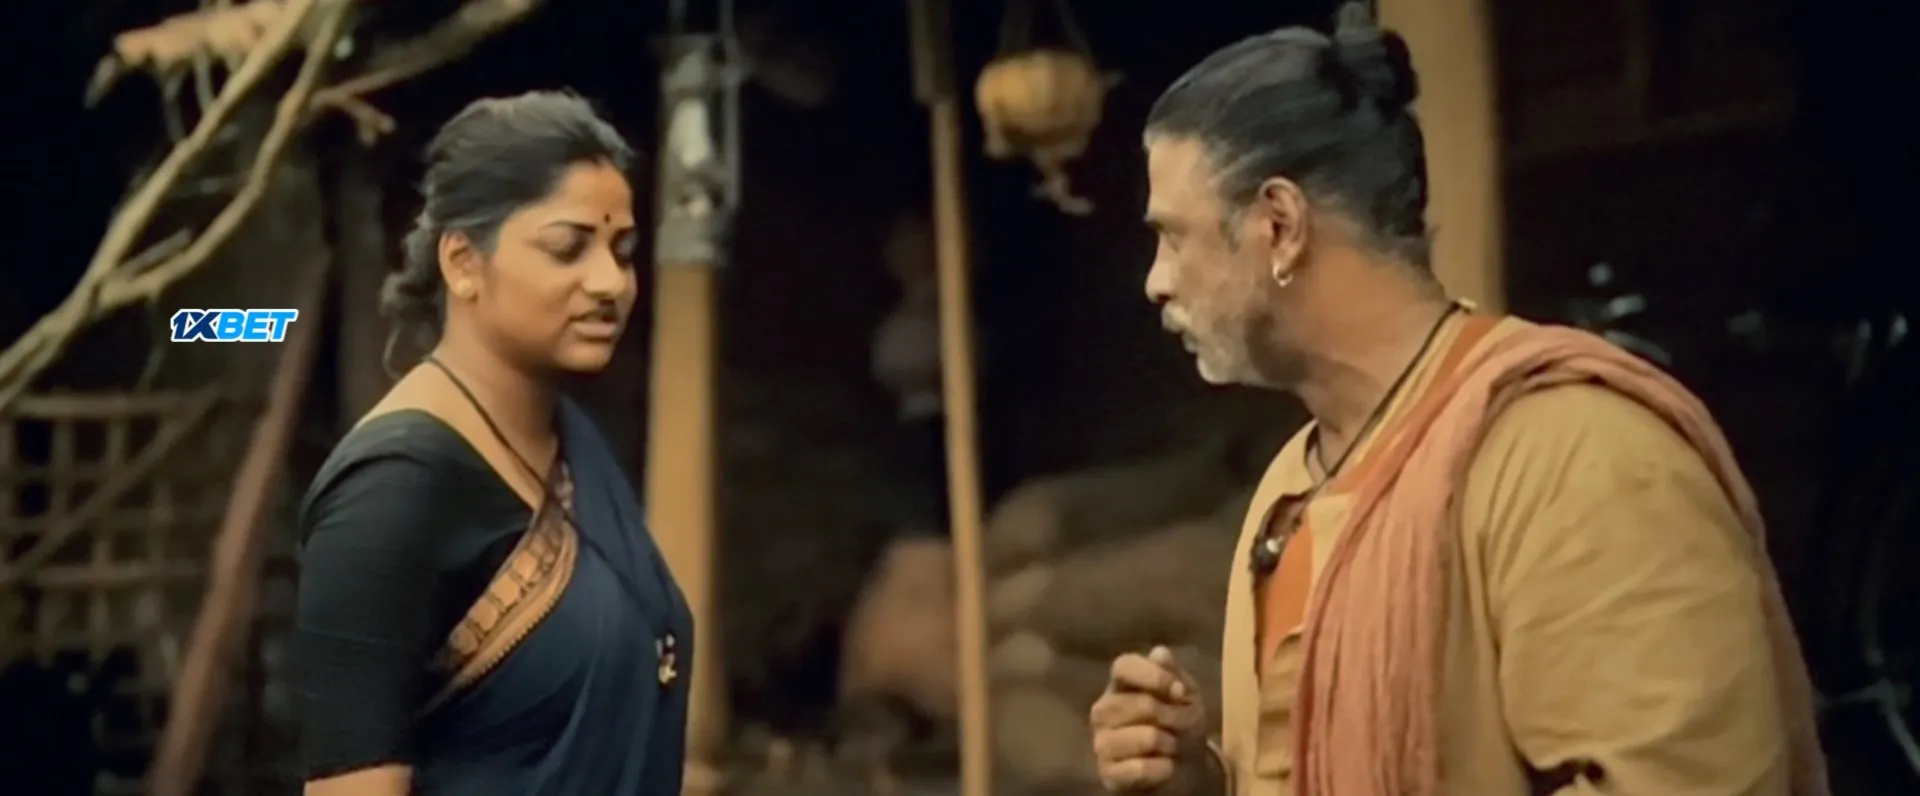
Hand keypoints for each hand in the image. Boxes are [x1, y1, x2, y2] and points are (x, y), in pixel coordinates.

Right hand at [1090, 646, 1210, 792]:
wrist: (1181, 767)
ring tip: (1171, 746)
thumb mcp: (1186, 694)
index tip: (1178, 690)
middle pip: (1139, 703)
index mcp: (1120, 684)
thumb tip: (1160, 655)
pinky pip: (1139, 768)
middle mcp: (1103, 710)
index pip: (1123, 666)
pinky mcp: (1107, 772)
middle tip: (1181, 725)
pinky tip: (1166, 766)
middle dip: (1171, 716)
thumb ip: (1173, 673)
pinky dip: (1162, 767)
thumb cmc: (1180, 722)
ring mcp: (1102, 742)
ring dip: (1169, 743)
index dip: (1153, 675)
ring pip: (1144, 737)